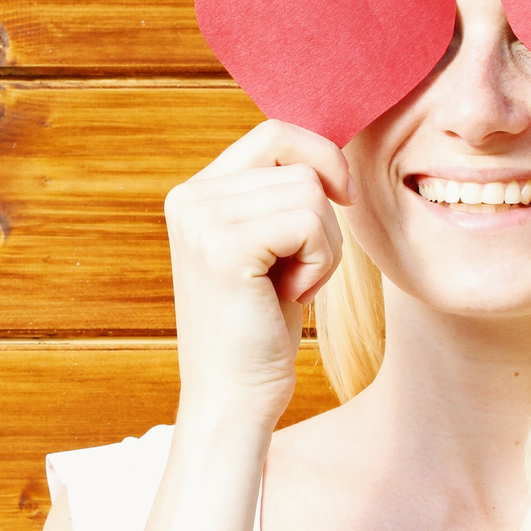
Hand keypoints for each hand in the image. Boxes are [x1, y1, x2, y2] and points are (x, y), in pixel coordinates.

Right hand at [163, 120, 353, 424]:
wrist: (234, 397)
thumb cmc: (261, 327)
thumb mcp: (270, 245)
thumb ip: (280, 193)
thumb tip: (333, 146)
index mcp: (196, 191)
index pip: (275, 133)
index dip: (321, 158)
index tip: (341, 199)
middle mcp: (190, 196)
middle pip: (299, 164)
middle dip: (323, 220)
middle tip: (296, 271)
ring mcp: (201, 220)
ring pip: (311, 193)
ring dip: (323, 247)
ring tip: (289, 286)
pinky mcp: (223, 247)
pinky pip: (310, 223)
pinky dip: (319, 263)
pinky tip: (290, 296)